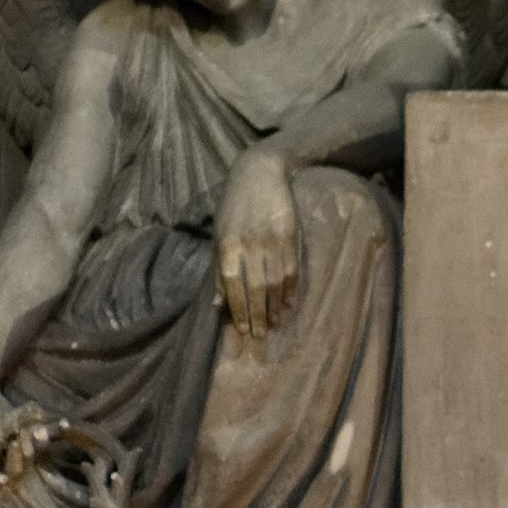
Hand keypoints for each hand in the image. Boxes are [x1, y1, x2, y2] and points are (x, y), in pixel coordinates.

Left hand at [214, 151, 298, 339]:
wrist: (259, 172)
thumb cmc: (234, 205)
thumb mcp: (220, 233)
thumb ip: (217, 269)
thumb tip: (216, 304)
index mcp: (227, 244)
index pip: (232, 284)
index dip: (238, 309)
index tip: (243, 330)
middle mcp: (249, 244)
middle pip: (255, 287)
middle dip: (258, 314)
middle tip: (260, 336)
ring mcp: (271, 240)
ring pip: (275, 281)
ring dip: (275, 306)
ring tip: (276, 323)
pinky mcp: (289, 234)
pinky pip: (291, 268)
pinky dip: (291, 288)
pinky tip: (289, 303)